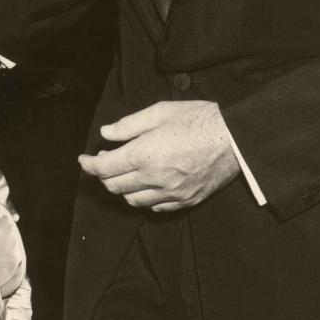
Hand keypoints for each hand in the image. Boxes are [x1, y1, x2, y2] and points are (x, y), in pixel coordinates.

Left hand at [79, 101, 239, 210]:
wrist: (235, 138)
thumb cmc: (198, 119)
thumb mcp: (160, 112)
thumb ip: (129, 125)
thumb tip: (106, 134)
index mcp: (144, 154)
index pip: (105, 168)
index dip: (90, 164)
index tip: (84, 159)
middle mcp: (154, 179)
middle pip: (116, 187)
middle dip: (104, 176)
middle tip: (105, 161)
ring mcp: (171, 193)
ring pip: (133, 200)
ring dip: (123, 188)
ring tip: (126, 173)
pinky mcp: (186, 200)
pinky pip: (156, 207)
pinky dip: (145, 199)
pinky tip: (147, 186)